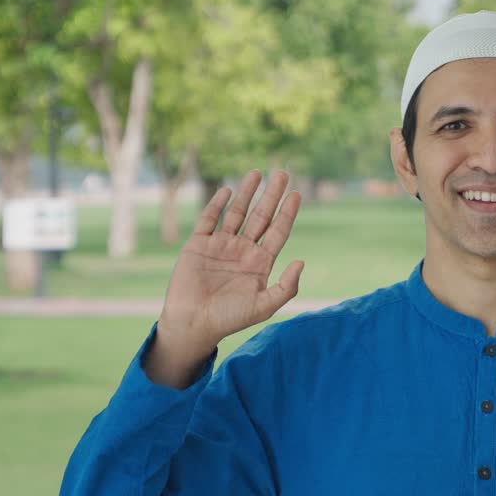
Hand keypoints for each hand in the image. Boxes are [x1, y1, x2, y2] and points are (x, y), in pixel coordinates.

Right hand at [155, 169, 303, 360]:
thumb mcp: (264, 306)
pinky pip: (209, 219)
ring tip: (257, 173)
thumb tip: (301, 261)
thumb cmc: (229, 318)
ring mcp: (221, 245)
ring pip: (237, 213)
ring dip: (247, 193)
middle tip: (282, 173)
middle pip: (261, 216)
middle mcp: (243, 250)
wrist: (193, 323)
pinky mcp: (198, 244)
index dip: (287, 213)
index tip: (297, 194)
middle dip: (271, 195)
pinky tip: (228, 190)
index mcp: (260, 263)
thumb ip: (286, 286)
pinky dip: (218, 204)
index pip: (278, 231)